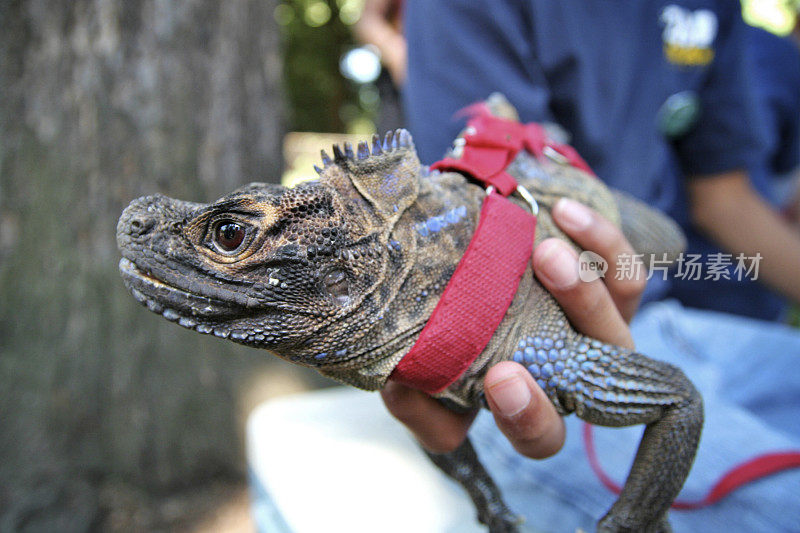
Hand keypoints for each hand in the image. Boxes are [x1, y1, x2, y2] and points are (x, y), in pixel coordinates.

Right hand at [381, 198, 644, 456]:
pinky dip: (600, 240)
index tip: (499, 378)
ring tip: (545, 251)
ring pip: (615, 320)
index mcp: (529, 409)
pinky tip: (563, 212)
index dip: (526, 416)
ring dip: (584, 288)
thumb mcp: (423, 374)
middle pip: (594, 379)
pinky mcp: (612, 289)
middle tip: (530, 307)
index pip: (539, 435)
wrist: (478, 266)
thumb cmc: (447, 337)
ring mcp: (598, 332)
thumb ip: (411, 397)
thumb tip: (396, 386)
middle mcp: (572, 374)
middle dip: (566, 341)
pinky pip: (623, 272)